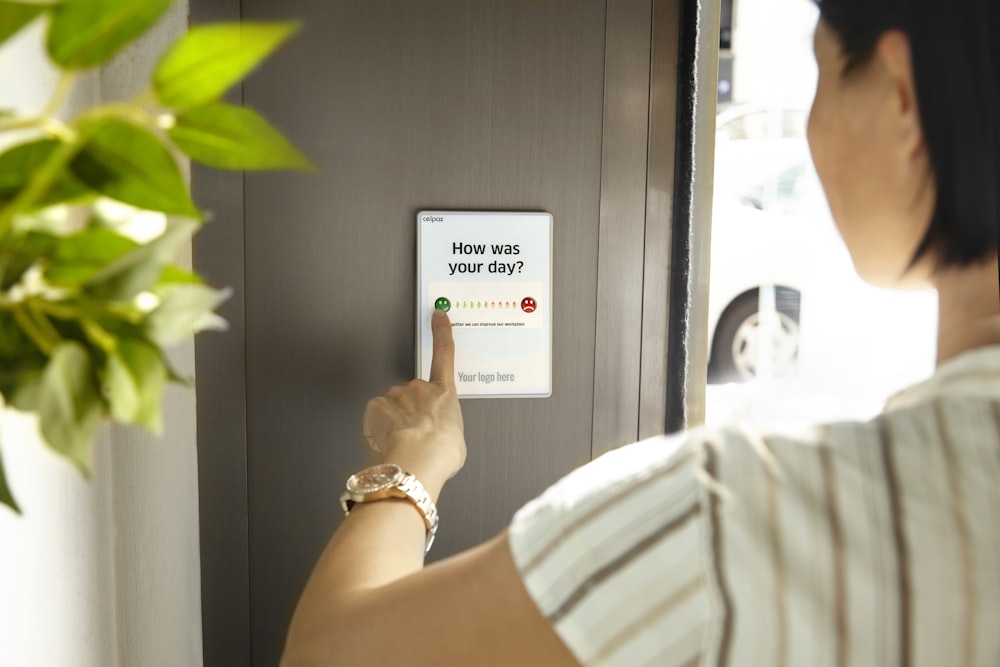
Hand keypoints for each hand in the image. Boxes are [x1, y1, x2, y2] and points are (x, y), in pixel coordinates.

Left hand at [361, 309, 465, 491]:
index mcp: (444, 393)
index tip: (438, 315)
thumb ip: (446, 428)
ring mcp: (397, 395)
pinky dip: (378, 428)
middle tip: (415, 435)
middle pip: (412, 394)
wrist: (418, 459)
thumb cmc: (440, 453)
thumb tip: (439, 434)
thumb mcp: (456, 440)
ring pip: (392, 406)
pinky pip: (375, 416)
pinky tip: (388, 441)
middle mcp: (420, 388)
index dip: (441, 331)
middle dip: (411, 411)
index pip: (444, 353)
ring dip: (395, 422)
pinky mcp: (377, 405)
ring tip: (403, 442)